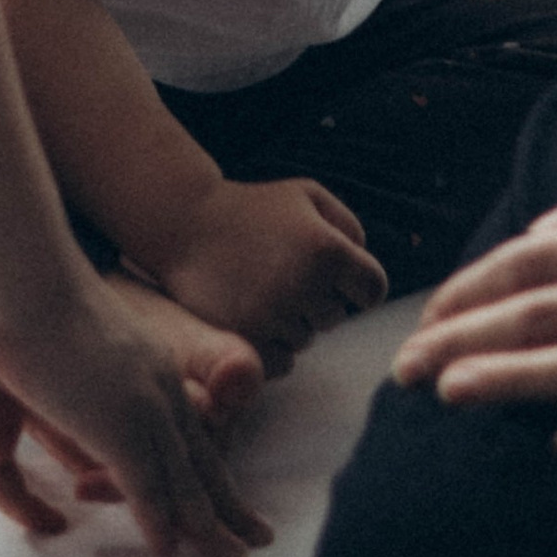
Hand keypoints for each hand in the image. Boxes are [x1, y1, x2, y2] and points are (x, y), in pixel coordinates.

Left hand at [0, 209, 71, 537]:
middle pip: (40, 415)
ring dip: (70, 420)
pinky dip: (50, 383)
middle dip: (71, 459)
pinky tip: (66, 386)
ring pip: (44, 382)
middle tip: (103, 495)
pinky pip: (28, 353)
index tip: (45, 527)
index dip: (11, 494)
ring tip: (103, 452)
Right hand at [0, 273, 275, 556]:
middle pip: (203, 461)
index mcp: (147, 367)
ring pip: (185, 484)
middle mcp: (157, 390)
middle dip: (229, 505)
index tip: (227, 498)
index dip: (207, 470)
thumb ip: (24, 408)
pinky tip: (168, 552)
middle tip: (256, 539)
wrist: (26, 273)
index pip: (187, 431)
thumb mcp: (40, 361)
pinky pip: (147, 490)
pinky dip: (159, 525)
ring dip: (209, 529)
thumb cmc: (20, 302)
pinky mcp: (118, 428)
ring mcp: (142, 410)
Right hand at [147, 174, 387, 367]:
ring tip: (262, 287)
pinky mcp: (245, 336)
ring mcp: (273, 314)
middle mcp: (304, 285)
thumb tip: (365, 268)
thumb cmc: (252, 208)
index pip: (373, 290)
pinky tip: (253, 313)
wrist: (184, 222)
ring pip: (307, 339)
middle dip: (319, 299)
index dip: (357, 283)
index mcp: (327, 249)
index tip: (334, 273)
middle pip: (337, 317)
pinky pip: (282, 361)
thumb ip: (348, 225)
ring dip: (292, 321)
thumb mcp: (307, 195)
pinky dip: (273, 345)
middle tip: (283, 271)